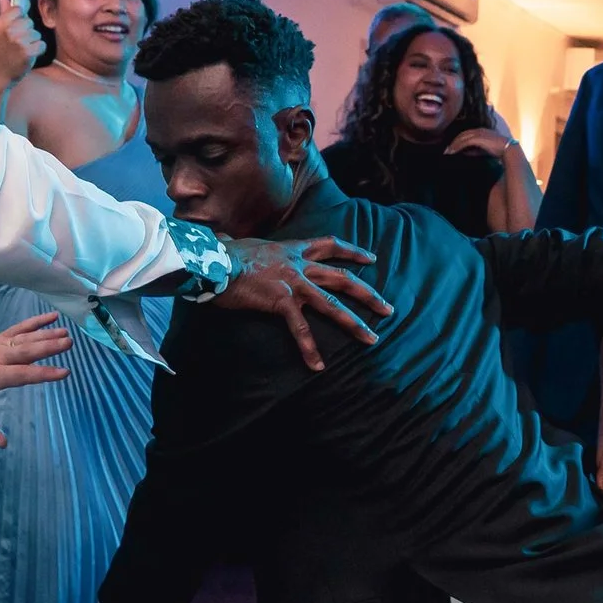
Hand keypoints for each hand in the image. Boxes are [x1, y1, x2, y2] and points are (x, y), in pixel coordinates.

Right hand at [0, 0, 40, 94]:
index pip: (19, 10)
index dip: (19, 20)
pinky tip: (28, 55)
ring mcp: (19, 41)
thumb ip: (2, 11)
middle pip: (29, 22)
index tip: (14, 30)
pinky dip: (38, 50)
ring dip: (32, 42)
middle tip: (17, 44)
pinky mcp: (28, 52)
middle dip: (26, 32)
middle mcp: (9, 30)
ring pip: (36, 33)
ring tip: (21, 51)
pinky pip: (42, 44)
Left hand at [0, 312, 71, 446]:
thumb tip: (2, 443)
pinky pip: (19, 327)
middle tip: (69, 343)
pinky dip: (35, 322)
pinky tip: (52, 317)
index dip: (43, 374)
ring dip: (46, 334)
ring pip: (25, 338)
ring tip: (66, 334)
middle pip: (26, 350)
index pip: (21, 374)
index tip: (63, 372)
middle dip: (48, 346)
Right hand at [210, 236, 392, 370]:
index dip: (352, 251)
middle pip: (343, 279)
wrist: (213, 261)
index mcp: (292, 251)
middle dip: (369, 294)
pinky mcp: (282, 301)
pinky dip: (309, 348)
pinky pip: (300, 328)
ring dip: (354, 323)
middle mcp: (298, 265)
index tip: (371, 258)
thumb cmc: (220, 254)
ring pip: (332, 304)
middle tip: (389, 309)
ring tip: (372, 339)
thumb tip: (222, 237)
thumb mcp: (238, 244)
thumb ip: (239, 244)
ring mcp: (293, 283)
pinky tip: (317, 366)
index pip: (330, 245)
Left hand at [446, 127, 516, 159]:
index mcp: (481, 132)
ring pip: (462, 138)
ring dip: (453, 145)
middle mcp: (479, 130)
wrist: (509, 149)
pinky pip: (464, 142)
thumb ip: (476, 150)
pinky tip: (452, 152)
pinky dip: (457, 147)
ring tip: (447, 152)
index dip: (458, 140)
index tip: (451, 147)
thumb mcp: (485, 150)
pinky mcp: (478, 138)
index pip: (466, 134)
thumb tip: (465, 153)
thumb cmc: (499, 150)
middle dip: (453, 142)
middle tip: (446, 150)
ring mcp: (479, 133)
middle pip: (462, 135)